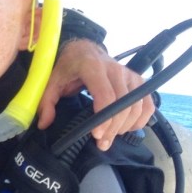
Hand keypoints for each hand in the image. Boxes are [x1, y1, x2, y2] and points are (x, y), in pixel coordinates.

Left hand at [38, 40, 153, 149]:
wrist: (84, 49)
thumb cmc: (69, 66)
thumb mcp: (52, 81)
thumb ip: (47, 101)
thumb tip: (44, 124)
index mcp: (93, 67)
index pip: (106, 95)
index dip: (104, 118)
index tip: (96, 134)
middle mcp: (115, 69)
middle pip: (122, 104)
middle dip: (113, 128)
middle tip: (101, 143)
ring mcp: (129, 74)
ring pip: (136, 106)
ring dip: (125, 126)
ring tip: (110, 137)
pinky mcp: (138, 80)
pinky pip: (147, 103)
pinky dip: (140, 119)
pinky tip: (126, 128)